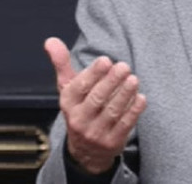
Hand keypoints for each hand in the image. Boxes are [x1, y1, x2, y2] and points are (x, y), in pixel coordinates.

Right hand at [44, 37, 146, 173]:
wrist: (86, 151)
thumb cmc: (80, 108)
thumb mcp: (68, 88)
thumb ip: (62, 63)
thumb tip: (50, 40)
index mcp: (68, 102)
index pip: (80, 87)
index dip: (93, 74)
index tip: (106, 60)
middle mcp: (80, 119)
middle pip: (96, 99)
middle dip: (111, 82)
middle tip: (124, 66)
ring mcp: (96, 132)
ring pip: (111, 112)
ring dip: (124, 95)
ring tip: (134, 79)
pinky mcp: (112, 142)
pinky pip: (124, 125)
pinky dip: (133, 111)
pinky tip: (141, 98)